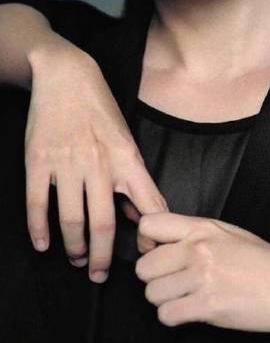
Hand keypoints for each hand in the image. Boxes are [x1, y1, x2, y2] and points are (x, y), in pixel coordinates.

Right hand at [25, 38, 165, 281]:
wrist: (66, 76)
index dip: (150, 234)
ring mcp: (66, 163)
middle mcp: (98, 163)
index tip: (148, 254)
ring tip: (78, 258)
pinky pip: (37, 204)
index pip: (147, 202)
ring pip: (71, 220)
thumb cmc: (101, 109)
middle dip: (103, 256)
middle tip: (101, 275)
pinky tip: (44, 244)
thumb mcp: (126, 138)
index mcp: (127, 157)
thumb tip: (136, 214)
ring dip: (74, 246)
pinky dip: (39, 230)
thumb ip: (132, 176)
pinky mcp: (38, 161)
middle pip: (103, 222)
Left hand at [135, 212, 269, 332]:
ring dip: (165, 301)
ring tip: (186, 299)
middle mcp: (199, 248)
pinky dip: (175, 318)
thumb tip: (165, 243)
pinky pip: (167, 315)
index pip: (150, 224)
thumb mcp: (231, 235)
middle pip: (144, 266)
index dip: (146, 243)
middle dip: (154, 279)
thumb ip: (197, 234)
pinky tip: (192, 312)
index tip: (158, 254)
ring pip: (152, 293)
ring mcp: (203, 276)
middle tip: (173, 283)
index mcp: (204, 227)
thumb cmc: (267, 263)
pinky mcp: (208, 306)